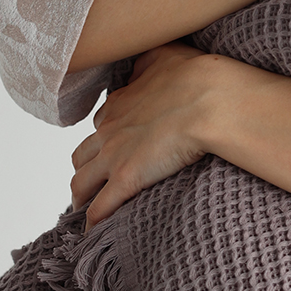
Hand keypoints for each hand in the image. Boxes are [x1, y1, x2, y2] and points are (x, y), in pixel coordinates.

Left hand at [70, 42, 223, 230]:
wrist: (210, 99)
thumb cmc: (197, 76)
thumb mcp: (167, 56)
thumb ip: (151, 61)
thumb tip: (145, 62)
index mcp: (121, 102)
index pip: (102, 123)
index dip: (106, 137)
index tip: (114, 147)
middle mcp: (110, 129)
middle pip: (82, 155)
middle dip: (86, 169)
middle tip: (97, 182)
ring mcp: (114, 156)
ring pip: (80, 183)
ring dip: (81, 198)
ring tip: (89, 211)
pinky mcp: (125, 180)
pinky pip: (99, 210)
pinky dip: (92, 224)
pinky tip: (93, 234)